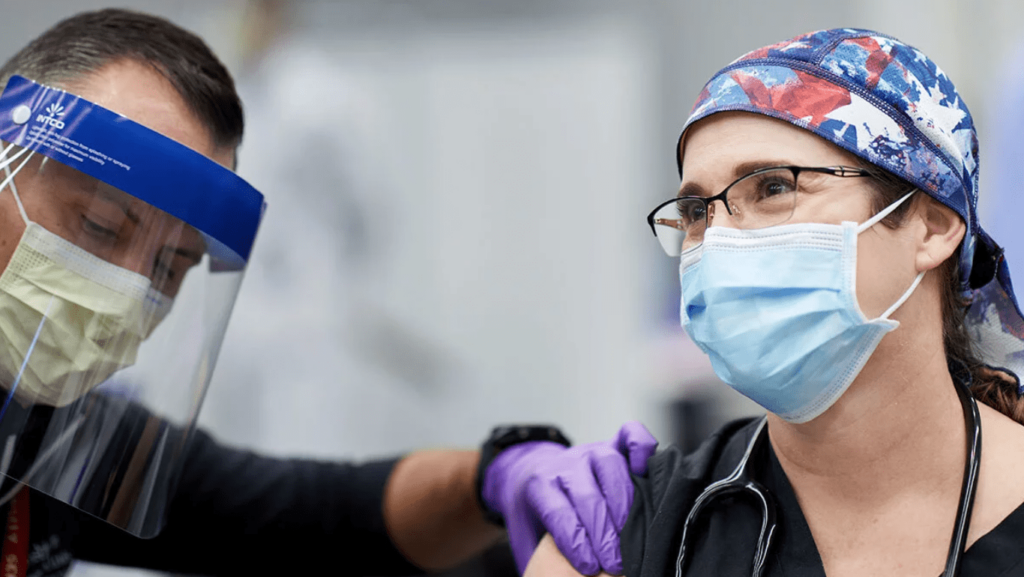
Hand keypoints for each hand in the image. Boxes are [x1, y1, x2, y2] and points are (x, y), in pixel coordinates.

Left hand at [481, 421, 657, 574]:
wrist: (532, 470)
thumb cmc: (538, 511)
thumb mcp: (526, 530)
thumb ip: (538, 553)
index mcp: (540, 485)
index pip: (557, 511)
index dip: (574, 540)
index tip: (588, 566)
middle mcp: (567, 465)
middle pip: (587, 494)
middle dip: (603, 532)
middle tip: (614, 563)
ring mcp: (592, 450)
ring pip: (610, 465)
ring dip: (624, 504)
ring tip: (635, 536)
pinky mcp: (613, 442)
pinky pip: (630, 435)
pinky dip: (642, 449)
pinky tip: (646, 472)